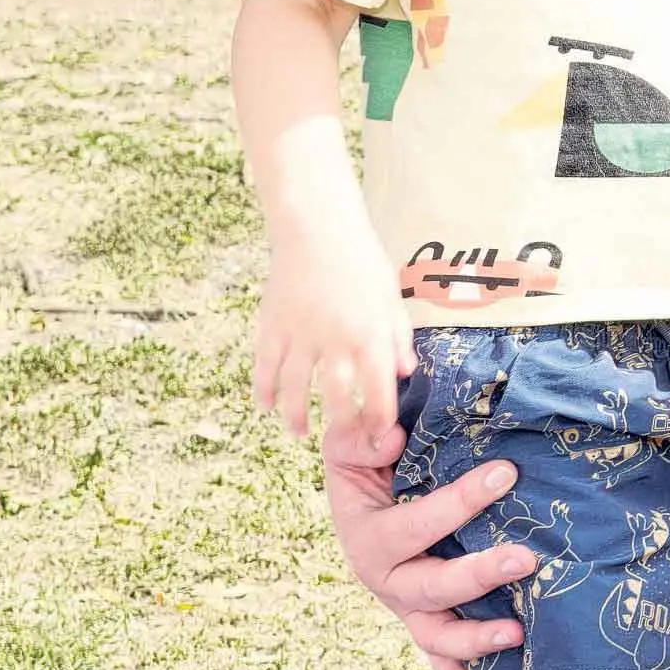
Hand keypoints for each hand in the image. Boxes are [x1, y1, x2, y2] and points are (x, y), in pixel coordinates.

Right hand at [251, 239, 409, 446]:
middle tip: (341, 440)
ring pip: (295, 390)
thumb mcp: (390, 297)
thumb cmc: (361, 261)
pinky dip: (263, 390)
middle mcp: (335, 341)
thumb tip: (407, 372)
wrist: (317, 229)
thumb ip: (398, 337)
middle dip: (340, 424)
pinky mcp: (272, 327)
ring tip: (299, 433)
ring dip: (296, 417)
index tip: (379, 436)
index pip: (378, 390)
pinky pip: (265, 368)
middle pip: (336, 397)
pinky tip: (265, 406)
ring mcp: (300, 336)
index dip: (379, 418)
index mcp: (370, 335)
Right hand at [322, 417, 532, 669]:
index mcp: (368, 536)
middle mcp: (386, 580)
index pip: (412, 526)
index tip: (506, 474)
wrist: (365, 489)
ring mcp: (408, 608)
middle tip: (526, 558)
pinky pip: (444, 667)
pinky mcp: (428, 624)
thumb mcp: (356, 438)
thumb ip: (363, 431)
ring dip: (474, 643)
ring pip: (436, 637)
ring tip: (517, 634)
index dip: (457, 504)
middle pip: (428, 589)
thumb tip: (389, 435)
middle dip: (477, 576)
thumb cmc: (368, 457)